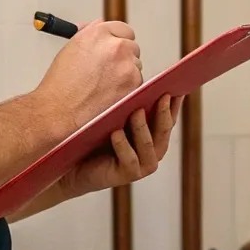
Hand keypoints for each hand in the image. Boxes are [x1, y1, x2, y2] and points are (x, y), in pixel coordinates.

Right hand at [33, 20, 142, 133]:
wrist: (60, 109)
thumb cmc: (61, 83)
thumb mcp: (72, 47)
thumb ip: (90, 33)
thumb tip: (100, 25)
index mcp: (98, 33)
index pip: (122, 29)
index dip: (118, 38)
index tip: (116, 46)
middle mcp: (115, 45)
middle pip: (132, 45)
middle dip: (124, 55)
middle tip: (111, 68)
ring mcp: (126, 64)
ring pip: (136, 64)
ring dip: (126, 71)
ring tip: (106, 83)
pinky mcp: (133, 82)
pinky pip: (137, 80)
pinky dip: (128, 86)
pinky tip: (110, 92)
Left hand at [50, 94, 183, 202]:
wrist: (73, 164)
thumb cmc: (93, 136)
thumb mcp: (113, 115)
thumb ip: (127, 104)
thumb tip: (135, 75)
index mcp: (152, 135)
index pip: (168, 118)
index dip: (174, 104)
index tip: (177, 86)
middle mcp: (152, 151)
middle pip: (164, 130)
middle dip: (163, 112)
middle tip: (163, 95)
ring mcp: (141, 165)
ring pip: (149, 144)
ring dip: (142, 127)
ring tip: (137, 111)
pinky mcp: (127, 175)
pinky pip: (129, 159)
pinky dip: (123, 145)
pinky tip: (116, 133)